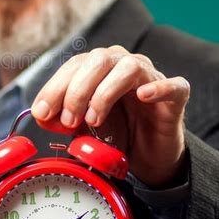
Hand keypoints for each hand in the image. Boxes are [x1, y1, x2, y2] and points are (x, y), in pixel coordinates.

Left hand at [31, 45, 189, 187]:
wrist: (150, 158)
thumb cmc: (117, 135)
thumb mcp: (82, 129)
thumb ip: (62, 120)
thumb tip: (42, 115)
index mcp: (101, 68)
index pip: (75, 65)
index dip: (55, 86)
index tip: (42, 112)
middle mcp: (125, 65)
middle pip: (99, 60)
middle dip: (77, 90)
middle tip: (68, 120)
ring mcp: (152, 77)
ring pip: (129, 67)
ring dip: (106, 92)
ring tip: (94, 120)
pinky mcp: (176, 96)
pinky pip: (174, 84)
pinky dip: (159, 87)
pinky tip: (143, 96)